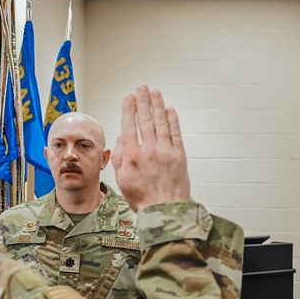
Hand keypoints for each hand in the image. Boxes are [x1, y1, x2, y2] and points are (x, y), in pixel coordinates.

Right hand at [112, 85, 189, 211]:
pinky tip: (170, 111)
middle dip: (143, 101)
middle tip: (142, 88)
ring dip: (158, 106)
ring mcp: (166, 152)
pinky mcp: (179, 157)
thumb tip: (122, 138)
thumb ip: (120, 156)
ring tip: (155, 93)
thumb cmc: (142, 198)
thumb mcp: (121, 178)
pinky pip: (176, 134)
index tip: (129, 97)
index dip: (129, 108)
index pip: (129, 125)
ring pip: (161, 123)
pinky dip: (173, 121)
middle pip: (145, 120)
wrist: (163, 210)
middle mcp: (149, 151)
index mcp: (132, 156)